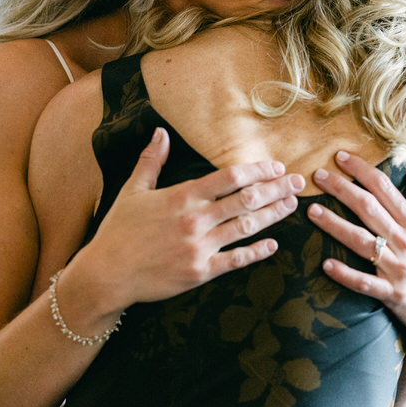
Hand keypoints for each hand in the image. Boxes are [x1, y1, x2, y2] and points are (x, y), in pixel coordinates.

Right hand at [70, 127, 304, 312]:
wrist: (106, 274)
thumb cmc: (118, 231)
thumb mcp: (132, 191)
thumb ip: (151, 161)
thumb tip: (160, 132)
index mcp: (181, 196)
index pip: (229, 177)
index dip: (257, 170)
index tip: (276, 166)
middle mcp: (195, 220)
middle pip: (246, 200)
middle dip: (277, 189)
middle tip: (299, 182)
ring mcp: (199, 247)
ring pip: (246, 228)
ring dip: (273, 215)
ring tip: (292, 205)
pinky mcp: (200, 273)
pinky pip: (235, 260)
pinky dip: (257, 251)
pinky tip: (273, 243)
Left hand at [308, 150, 405, 342]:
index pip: (385, 189)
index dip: (362, 171)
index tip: (341, 157)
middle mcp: (405, 242)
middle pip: (368, 209)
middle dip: (341, 189)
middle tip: (317, 174)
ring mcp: (398, 268)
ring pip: (361, 242)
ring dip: (335, 225)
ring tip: (312, 211)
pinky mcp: (393, 293)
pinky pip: (365, 283)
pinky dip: (346, 275)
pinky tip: (326, 264)